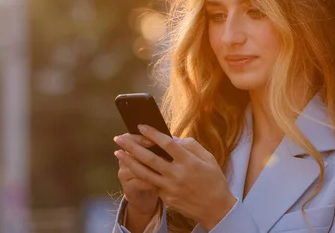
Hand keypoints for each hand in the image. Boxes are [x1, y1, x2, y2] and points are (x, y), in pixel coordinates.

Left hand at [114, 125, 236, 229]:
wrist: (216, 209)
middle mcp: (177, 174)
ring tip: (117, 152)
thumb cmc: (214, 180)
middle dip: (132, 146)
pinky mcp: (166, 198)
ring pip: (144, 173)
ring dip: (129, 162)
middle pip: (150, 158)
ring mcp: (170, 187)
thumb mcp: (208, 158)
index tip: (140, 126)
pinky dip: (140, 175)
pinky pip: (151, 184)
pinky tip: (131, 167)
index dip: (152, 134)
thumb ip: (191, 145)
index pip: (167, 144)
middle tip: (119, 138)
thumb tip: (173, 138)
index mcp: (189, 162)